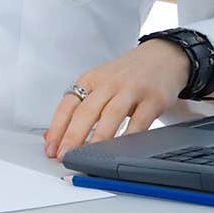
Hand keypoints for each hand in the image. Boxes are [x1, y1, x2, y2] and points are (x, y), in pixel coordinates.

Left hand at [44, 39, 192, 160]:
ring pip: (112, 115)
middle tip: (64, 156)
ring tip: (88, 156)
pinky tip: (121, 149)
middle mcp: (109, 83)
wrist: (164, 56)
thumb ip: (80, 107)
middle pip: (87, 111)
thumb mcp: (100, 83)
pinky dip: (129, 137)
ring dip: (97, 138)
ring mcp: (132, 90)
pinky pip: (140, 121)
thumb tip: (54, 136)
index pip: (68, 104)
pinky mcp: (153, 99)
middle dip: (73, 136)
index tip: (50, 148)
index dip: (57, 128)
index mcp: (91, 80)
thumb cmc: (128, 74)